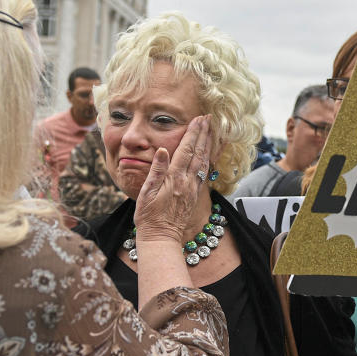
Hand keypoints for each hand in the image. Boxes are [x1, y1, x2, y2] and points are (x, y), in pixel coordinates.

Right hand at [134, 115, 211, 243]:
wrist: (161, 237)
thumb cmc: (148, 216)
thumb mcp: (146, 193)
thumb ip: (155, 171)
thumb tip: (162, 150)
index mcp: (174, 179)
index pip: (185, 150)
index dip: (192, 133)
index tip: (198, 119)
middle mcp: (187, 182)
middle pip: (198, 153)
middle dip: (203, 134)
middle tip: (208, 118)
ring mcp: (192, 189)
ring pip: (203, 161)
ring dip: (207, 144)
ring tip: (210, 130)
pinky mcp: (194, 195)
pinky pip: (204, 172)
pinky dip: (208, 159)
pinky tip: (208, 153)